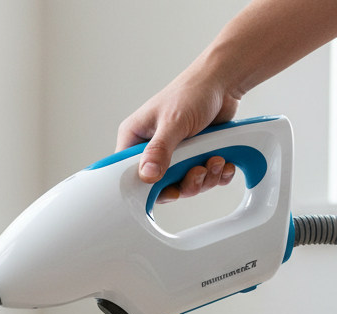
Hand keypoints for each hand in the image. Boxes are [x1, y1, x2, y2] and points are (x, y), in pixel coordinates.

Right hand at [117, 69, 238, 203]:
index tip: (168, 190)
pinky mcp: (194, 157)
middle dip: (185, 184)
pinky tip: (224, 163)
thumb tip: (147, 175)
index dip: (146, 189)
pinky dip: (217, 175)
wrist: (224, 81)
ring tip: (216, 160)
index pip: (130, 175)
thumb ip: (159, 150)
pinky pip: (203, 178)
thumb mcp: (173, 121)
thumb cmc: (193, 91)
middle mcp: (152, 151)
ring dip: (205, 178)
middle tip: (198, 171)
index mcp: (135, 140)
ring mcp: (174, 156)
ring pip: (184, 184)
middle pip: (161, 186)